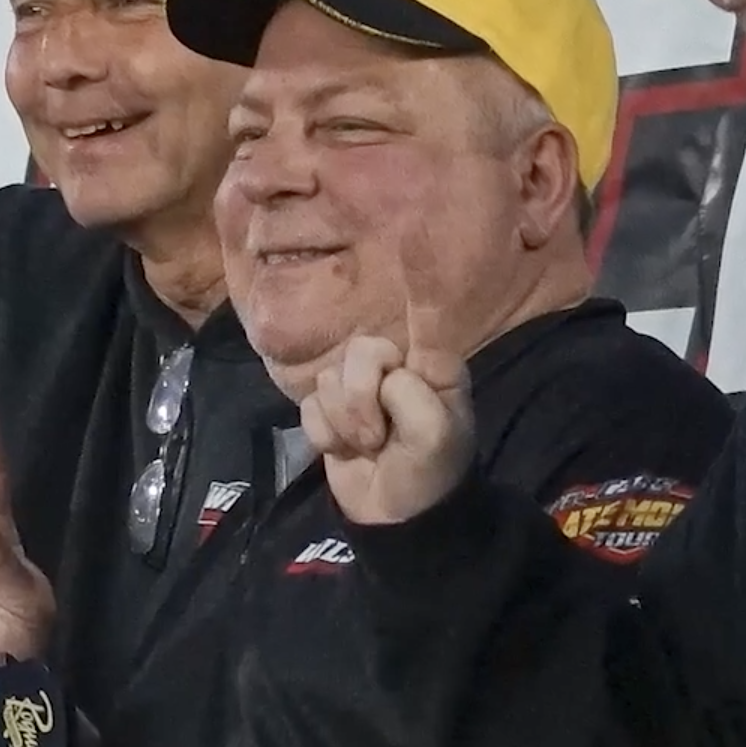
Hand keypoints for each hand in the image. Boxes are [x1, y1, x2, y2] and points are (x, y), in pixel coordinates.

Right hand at [300, 290, 473, 527]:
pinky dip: (323, 434)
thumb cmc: (429, 473)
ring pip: (328, 380)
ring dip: (343, 422)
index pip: (426, 317)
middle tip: (377, 433)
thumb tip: (382, 372)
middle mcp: (395, 369)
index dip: (422, 279)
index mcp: (431, 367)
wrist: (396, 518)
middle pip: (361, 350)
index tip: (419, 228)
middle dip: (360, 397)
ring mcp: (358, 391)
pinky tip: (343, 450)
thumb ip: (412, 393)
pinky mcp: (327, 413)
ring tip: (366, 447)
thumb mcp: (437, 435)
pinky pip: (308, 406)